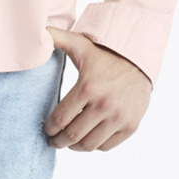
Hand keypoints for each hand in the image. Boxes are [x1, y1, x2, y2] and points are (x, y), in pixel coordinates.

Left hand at [44, 29, 151, 151]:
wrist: (140, 61)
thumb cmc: (106, 55)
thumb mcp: (81, 45)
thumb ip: (57, 38)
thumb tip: (39, 31)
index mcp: (88, 87)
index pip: (60, 119)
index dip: (49, 129)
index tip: (46, 130)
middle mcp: (104, 104)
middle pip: (72, 135)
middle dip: (58, 141)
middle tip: (53, 141)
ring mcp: (119, 117)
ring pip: (89, 145)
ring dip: (75, 147)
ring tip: (69, 143)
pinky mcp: (131, 125)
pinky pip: (106, 146)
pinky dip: (95, 145)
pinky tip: (88, 139)